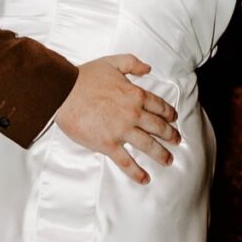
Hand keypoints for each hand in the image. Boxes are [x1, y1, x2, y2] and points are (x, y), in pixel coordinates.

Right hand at [53, 54, 180, 185]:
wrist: (64, 91)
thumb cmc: (85, 77)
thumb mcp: (112, 62)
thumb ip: (132, 63)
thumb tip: (148, 68)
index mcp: (135, 95)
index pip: (158, 106)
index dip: (168, 113)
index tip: (174, 119)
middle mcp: (133, 114)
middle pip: (158, 127)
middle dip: (170, 135)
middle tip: (177, 140)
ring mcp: (121, 131)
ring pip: (147, 145)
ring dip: (160, 154)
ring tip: (168, 160)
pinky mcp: (108, 144)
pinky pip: (126, 161)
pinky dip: (136, 171)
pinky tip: (144, 178)